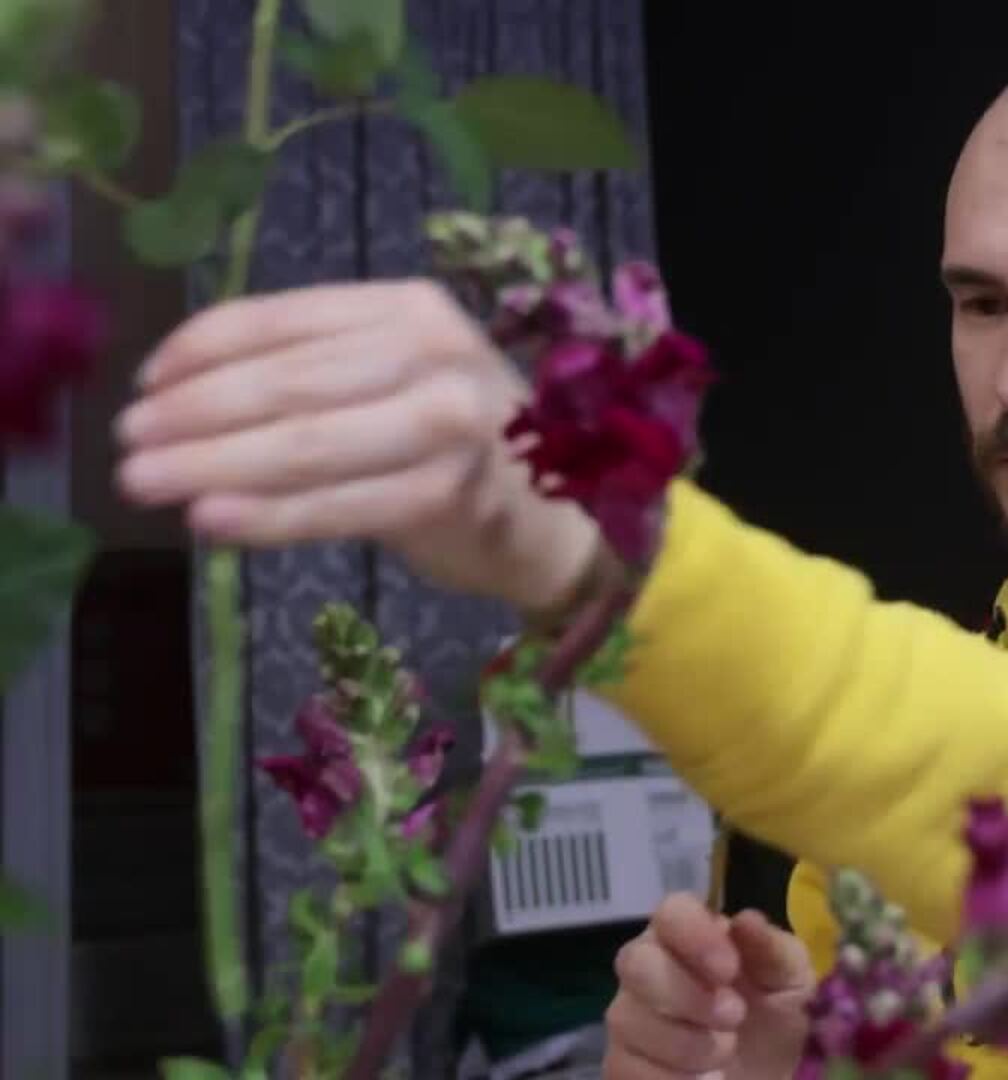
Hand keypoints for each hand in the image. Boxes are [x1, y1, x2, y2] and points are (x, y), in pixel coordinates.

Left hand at [114, 279, 600, 615]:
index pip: (285, 319)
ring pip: (304, 445)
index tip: (143, 385)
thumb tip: (174, 393)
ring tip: (144, 482)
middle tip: (126, 444)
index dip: (201, 350)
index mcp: (413, 308)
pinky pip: (336, 506)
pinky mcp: (449, 496)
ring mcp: (450, 427)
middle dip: (192, 414)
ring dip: (210, 466)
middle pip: (289, 384)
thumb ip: (310, 372)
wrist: (547, 515)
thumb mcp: (391, 377)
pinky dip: (266, 516)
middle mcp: (438, 356)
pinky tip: (210, 522)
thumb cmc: (451, 443)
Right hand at [605, 893, 813, 1079]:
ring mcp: (629, 1017)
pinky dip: (669, 1079)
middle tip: (734, 1016)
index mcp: (691, 934)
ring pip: (629, 1020)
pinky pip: (626, 1068)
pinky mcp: (622, 1064)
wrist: (772, 1076)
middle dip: (686, 995)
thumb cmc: (777, 1017)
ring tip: (725, 1054)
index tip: (729, 968)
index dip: (694, 935)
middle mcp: (648, 968)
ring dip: (685, 1044)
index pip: (671, 911)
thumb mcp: (791, 982)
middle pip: (636, 962)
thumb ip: (773, 951)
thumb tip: (746, 921)